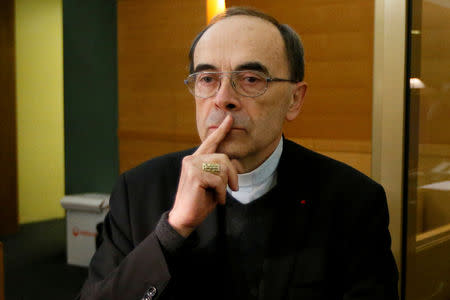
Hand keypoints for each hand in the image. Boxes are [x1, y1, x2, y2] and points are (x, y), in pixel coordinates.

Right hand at [168, 115, 239, 236]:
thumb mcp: (213, 184)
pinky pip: (219, 180)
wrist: (185, 219)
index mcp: (195, 159)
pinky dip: (222, 193)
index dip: (221, 131)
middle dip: (233, 174)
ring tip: (220, 196)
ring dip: (226, 185)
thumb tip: (234, 163)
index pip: (210, 142)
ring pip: (222, 168)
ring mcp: (192, 166)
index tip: (230, 119)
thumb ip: (219, 171)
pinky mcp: (194, 176)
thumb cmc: (200, 202)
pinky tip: (217, 200)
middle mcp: (192, 159)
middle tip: (233, 188)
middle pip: (224, 157)